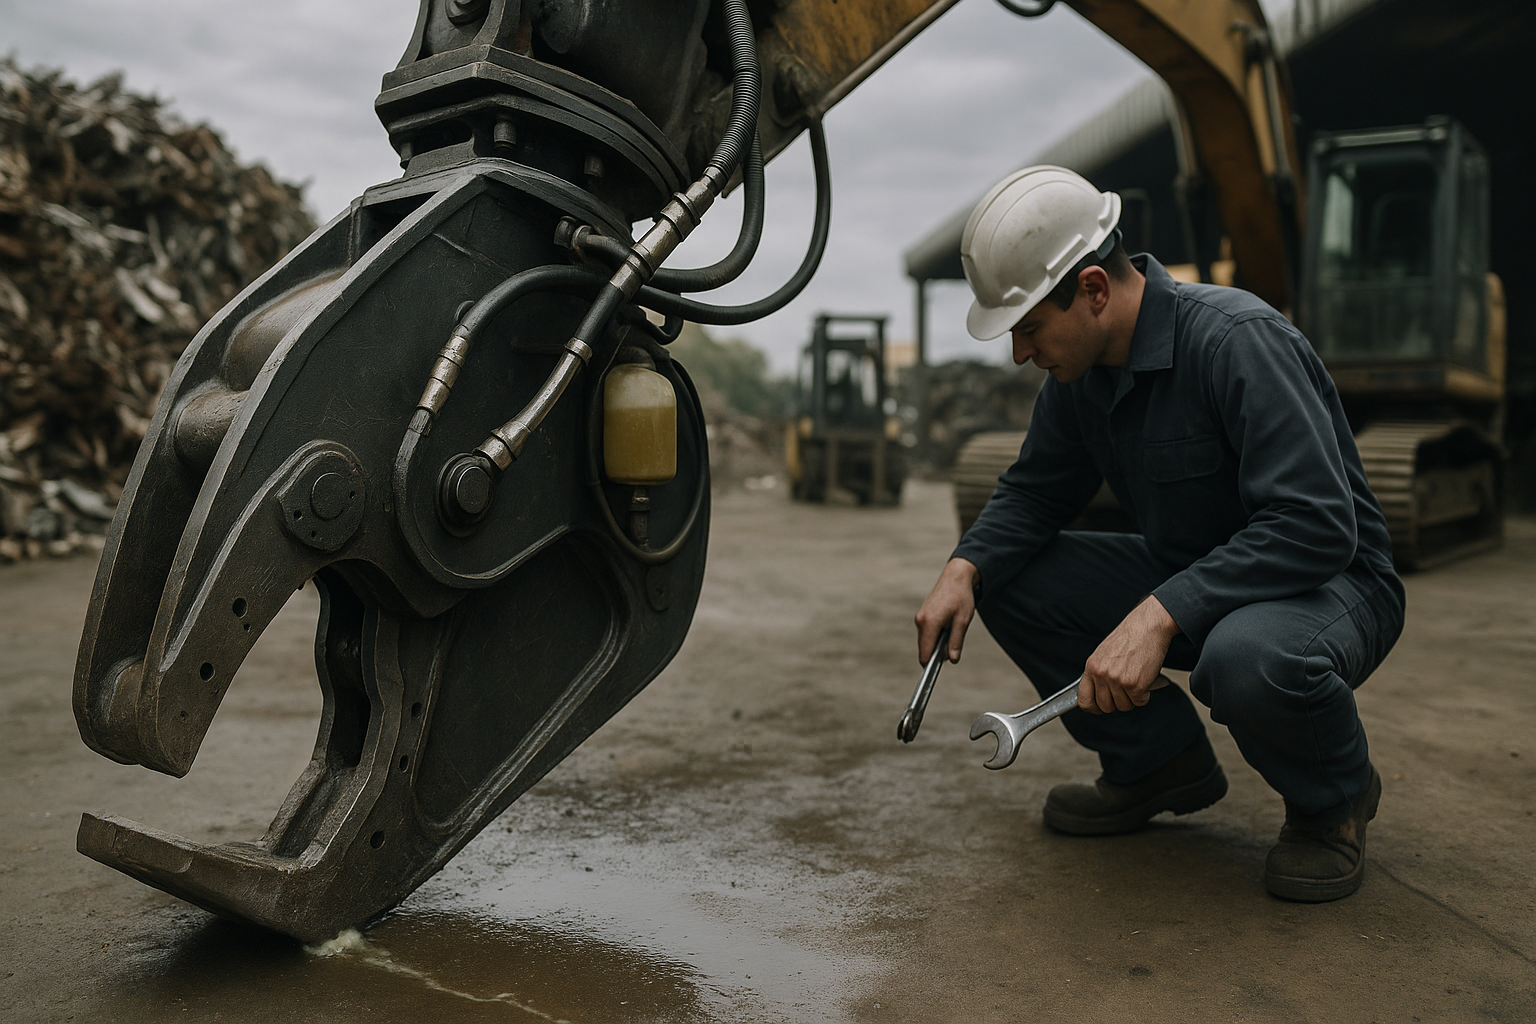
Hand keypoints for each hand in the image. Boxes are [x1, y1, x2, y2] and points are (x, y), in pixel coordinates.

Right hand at [915, 558, 979, 664]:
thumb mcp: (963, 621)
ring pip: (925, 641)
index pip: (925, 654)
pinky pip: (926, 633)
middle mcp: (920, 621)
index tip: (939, 670)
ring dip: (937, 643)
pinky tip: (947, 625)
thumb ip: (956, 642)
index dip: (932, 665)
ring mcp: (920, 618)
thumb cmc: (961, 596)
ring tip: (952, 629)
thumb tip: (952, 659)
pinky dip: (935, 635)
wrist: (956, 576)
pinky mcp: (922, 616)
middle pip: (924, 649)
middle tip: (954, 645)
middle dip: (937, 653)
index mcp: (929, 624)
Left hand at [1078, 595, 1179, 713]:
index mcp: (1091, 667)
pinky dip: (1145, 695)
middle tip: (1125, 691)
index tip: (1099, 707)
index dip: (1093, 707)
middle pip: (1106, 707)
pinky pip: (1140, 702)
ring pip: (1124, 707)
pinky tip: (1145, 680)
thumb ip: (1098, 673)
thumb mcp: (1104, 653)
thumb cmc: (1129, 638)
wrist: (1147, 626)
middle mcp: (1102, 675)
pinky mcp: (1135, 685)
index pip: (1083, 700)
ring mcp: (1118, 681)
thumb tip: (1097, 693)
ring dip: (1133, 698)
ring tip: (1136, 680)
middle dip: (1117, 702)